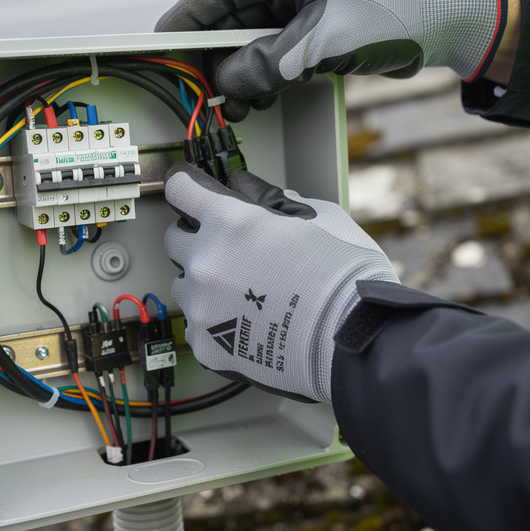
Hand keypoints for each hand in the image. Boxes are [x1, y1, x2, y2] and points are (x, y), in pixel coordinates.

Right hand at [155, 0, 510, 117]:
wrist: (451, 23)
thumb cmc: (397, 17)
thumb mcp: (327, 42)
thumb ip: (272, 62)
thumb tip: (226, 83)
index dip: (184, 22)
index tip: (159, 49)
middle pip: (230, 19)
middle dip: (213, 58)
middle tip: (199, 94)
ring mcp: (304, 4)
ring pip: (251, 40)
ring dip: (239, 72)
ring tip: (235, 103)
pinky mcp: (318, 28)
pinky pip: (275, 52)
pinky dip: (263, 75)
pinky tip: (258, 96)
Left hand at [164, 163, 397, 402]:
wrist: (353, 341)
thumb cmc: (344, 280)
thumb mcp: (317, 217)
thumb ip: (274, 201)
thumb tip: (254, 193)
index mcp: (230, 223)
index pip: (182, 189)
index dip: (189, 186)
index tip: (191, 190)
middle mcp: (207, 261)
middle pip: (176, 238)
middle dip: (200, 238)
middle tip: (233, 250)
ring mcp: (202, 305)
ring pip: (185, 284)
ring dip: (206, 283)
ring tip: (245, 294)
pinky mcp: (206, 343)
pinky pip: (196, 324)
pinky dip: (215, 322)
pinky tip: (247, 322)